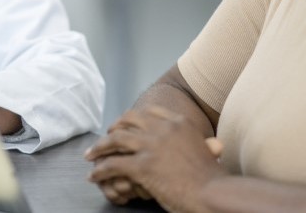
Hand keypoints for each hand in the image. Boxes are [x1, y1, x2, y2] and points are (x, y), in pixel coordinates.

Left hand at [85, 106, 227, 210]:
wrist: (213, 193)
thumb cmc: (215, 179)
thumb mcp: (211, 152)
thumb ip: (206, 145)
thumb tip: (215, 146)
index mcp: (178, 123)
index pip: (148, 113)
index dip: (132, 119)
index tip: (125, 125)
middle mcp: (163, 129)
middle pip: (128, 121)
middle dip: (113, 128)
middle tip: (105, 137)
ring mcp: (151, 146)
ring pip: (116, 140)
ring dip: (99, 148)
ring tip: (90, 155)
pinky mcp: (142, 166)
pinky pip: (113, 165)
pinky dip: (100, 170)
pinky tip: (94, 176)